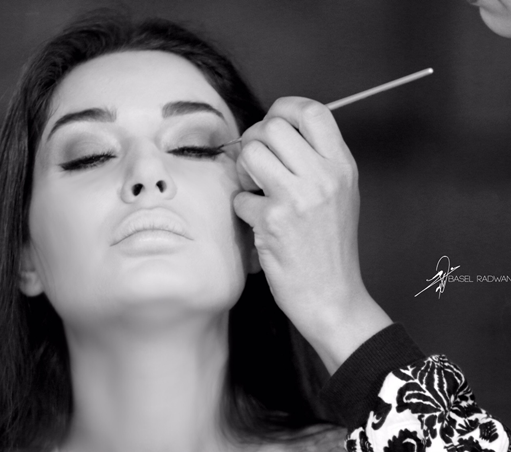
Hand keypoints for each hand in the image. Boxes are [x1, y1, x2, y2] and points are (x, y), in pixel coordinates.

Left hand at [233, 97, 391, 373]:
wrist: (333, 297)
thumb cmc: (331, 248)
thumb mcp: (339, 195)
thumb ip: (315, 161)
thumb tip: (272, 131)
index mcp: (342, 166)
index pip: (313, 111)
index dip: (284, 108)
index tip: (272, 122)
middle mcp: (324, 177)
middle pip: (272, 126)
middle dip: (254, 140)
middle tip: (255, 164)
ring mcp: (298, 198)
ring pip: (250, 153)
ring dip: (243, 171)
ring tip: (254, 190)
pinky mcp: (273, 222)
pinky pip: (239, 196)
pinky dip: (242, 208)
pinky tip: (257, 223)